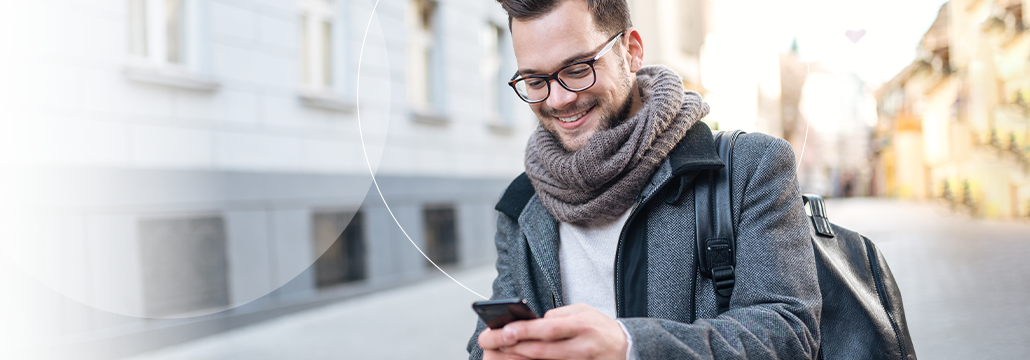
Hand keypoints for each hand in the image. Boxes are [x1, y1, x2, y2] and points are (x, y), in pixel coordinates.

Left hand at [478, 303, 627, 359]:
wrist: (626, 348)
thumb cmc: (599, 326)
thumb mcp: (583, 311)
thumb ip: (559, 315)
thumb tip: (534, 321)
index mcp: (582, 325)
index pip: (548, 328)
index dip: (524, 331)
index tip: (503, 330)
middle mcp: (580, 346)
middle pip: (541, 350)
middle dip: (513, 346)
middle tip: (490, 341)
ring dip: (518, 358)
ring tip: (499, 351)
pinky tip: (519, 359)